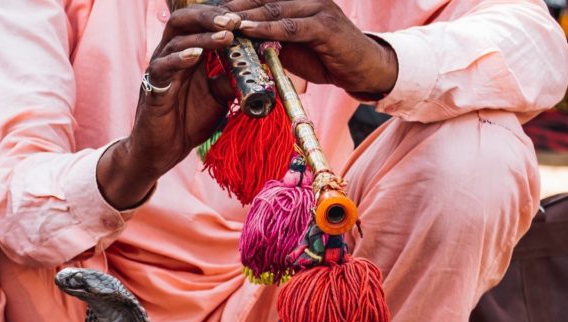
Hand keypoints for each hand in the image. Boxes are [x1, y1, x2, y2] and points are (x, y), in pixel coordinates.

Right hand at [97, 4, 238, 209]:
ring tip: (226, 35)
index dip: (221, 17)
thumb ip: (231, 79)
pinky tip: (196, 56)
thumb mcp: (218, 98)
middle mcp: (171, 55)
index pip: (200, 23)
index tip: (245, 19)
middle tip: (234, 20)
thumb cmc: (187, 121)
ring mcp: (160, 69)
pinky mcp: (152, 87)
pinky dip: (180, 58)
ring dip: (203, 36)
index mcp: (187, 53)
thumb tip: (257, 68)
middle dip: (210, 16)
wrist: (163, 151)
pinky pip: (163, 66)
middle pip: (184, 20)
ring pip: (176, 40)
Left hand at [223, 0, 397, 97]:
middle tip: (205, 14)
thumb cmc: (325, 58)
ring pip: (273, 9)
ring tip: (219, 21)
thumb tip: (238, 41)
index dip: (233, 3)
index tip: (206, 11)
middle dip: (232, 7)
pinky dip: (266, 29)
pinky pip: (289, 27)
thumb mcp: (290, 47)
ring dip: (244, 15)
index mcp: (297, 0)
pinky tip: (247, 30)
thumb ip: (267, 40)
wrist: (363, 69)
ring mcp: (317, 9)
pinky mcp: (324, 26)